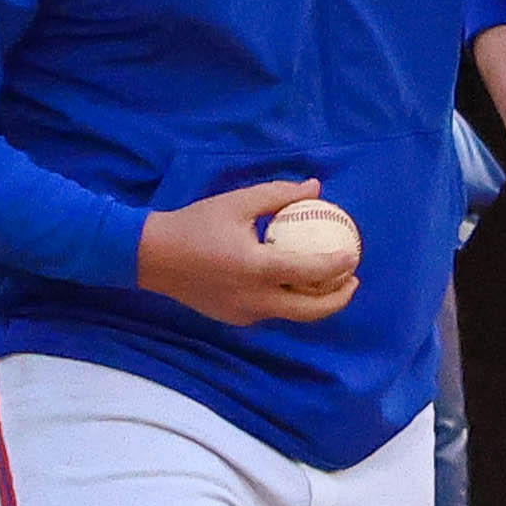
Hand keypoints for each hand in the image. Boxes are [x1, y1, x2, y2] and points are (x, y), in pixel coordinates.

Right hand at [137, 177, 361, 326]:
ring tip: (330, 281)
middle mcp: (254, 298)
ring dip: (316, 302)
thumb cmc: (194, 225)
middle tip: (352, 279)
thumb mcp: (237, 202)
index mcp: (257, 268)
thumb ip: (279, 195)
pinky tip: (295, 283)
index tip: (354, 254)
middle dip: (339, 298)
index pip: (312, 272)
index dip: (339, 265)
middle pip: (311, 311)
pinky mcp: (234, 318)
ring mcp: (244, 313)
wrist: (150, 256)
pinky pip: (272, 311)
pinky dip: (289, 300)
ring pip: (293, 314)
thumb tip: (315, 187)